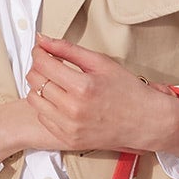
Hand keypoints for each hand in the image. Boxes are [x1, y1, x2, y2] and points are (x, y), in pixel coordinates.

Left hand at [23, 35, 178, 156]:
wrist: (145, 121)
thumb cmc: (127, 91)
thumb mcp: (100, 63)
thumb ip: (68, 49)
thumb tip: (42, 39)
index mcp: (82, 87)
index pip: (43, 64)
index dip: (38, 52)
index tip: (41, 50)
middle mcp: (73, 109)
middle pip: (35, 81)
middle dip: (38, 67)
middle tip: (49, 64)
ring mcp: (69, 127)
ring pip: (34, 100)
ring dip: (39, 87)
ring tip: (54, 82)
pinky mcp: (68, 139)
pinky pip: (43, 118)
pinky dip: (46, 106)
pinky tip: (60, 100)